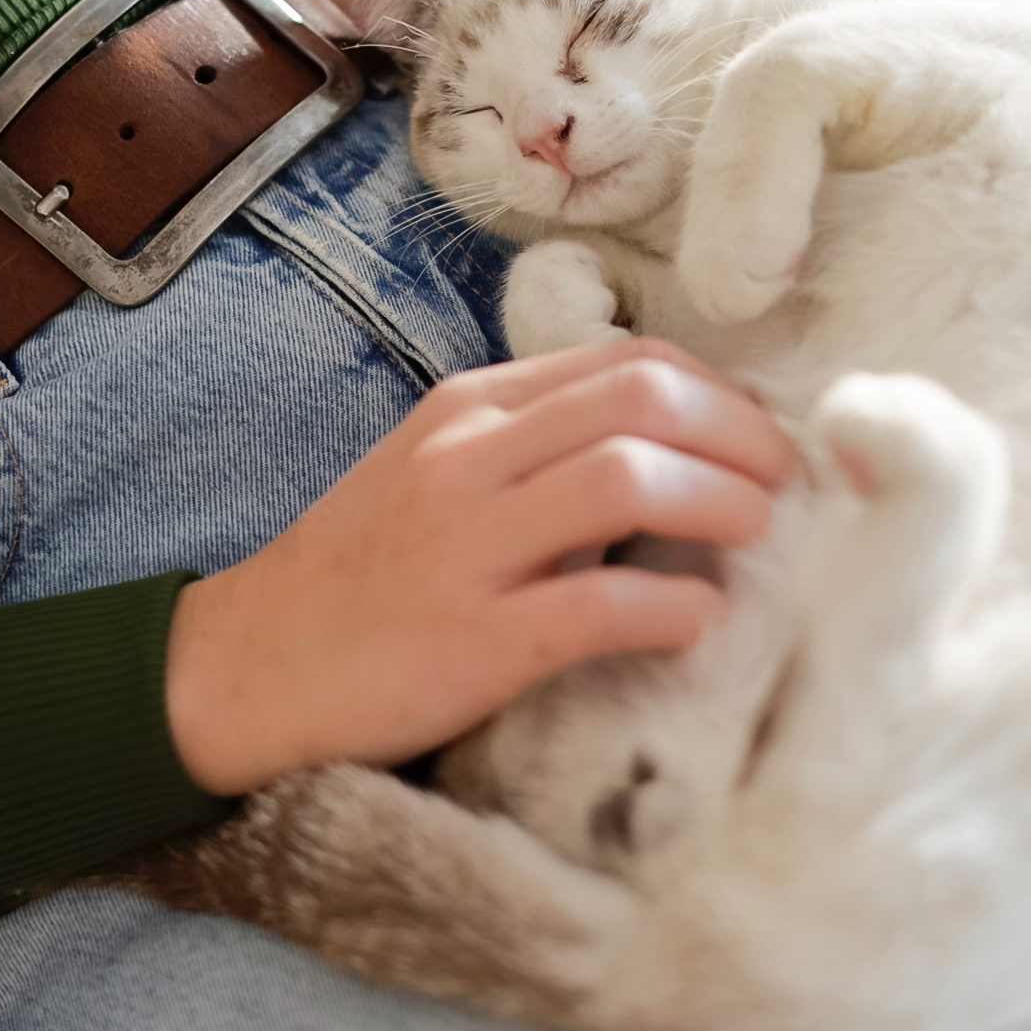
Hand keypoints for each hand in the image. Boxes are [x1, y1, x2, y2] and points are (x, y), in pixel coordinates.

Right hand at [165, 339, 796, 795]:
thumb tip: (666, 444)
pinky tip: (702, 620)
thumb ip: (533, 447)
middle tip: (784, 483)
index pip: (627, 361)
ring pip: (627, 480)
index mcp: (469, 411)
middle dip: (741, 435)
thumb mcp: (435, 474)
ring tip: (759, 535)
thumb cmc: (360, 576)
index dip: (721, 391)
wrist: (246, 670)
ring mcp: (466, 548)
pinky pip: (595, 605)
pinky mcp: (470, 641)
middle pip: (643, 400)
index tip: (760, 436)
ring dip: (720, 502)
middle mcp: (468, 460)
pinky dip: (670, 607)